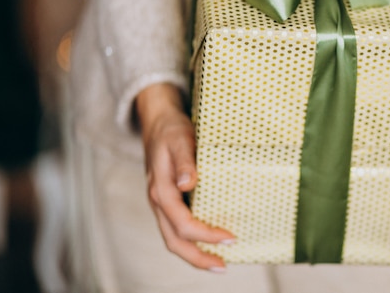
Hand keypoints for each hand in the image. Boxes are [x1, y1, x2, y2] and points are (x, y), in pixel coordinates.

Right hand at [136, 83, 234, 271]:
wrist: (158, 122)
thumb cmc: (171, 131)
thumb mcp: (180, 140)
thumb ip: (185, 161)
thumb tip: (188, 184)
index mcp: (161, 190)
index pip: (183, 224)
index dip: (206, 235)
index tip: (231, 238)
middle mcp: (159, 201)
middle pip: (174, 241)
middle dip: (198, 258)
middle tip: (223, 267)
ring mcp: (162, 203)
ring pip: (173, 238)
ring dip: (195, 253)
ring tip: (218, 262)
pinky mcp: (168, 201)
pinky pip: (177, 227)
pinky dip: (192, 240)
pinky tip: (209, 240)